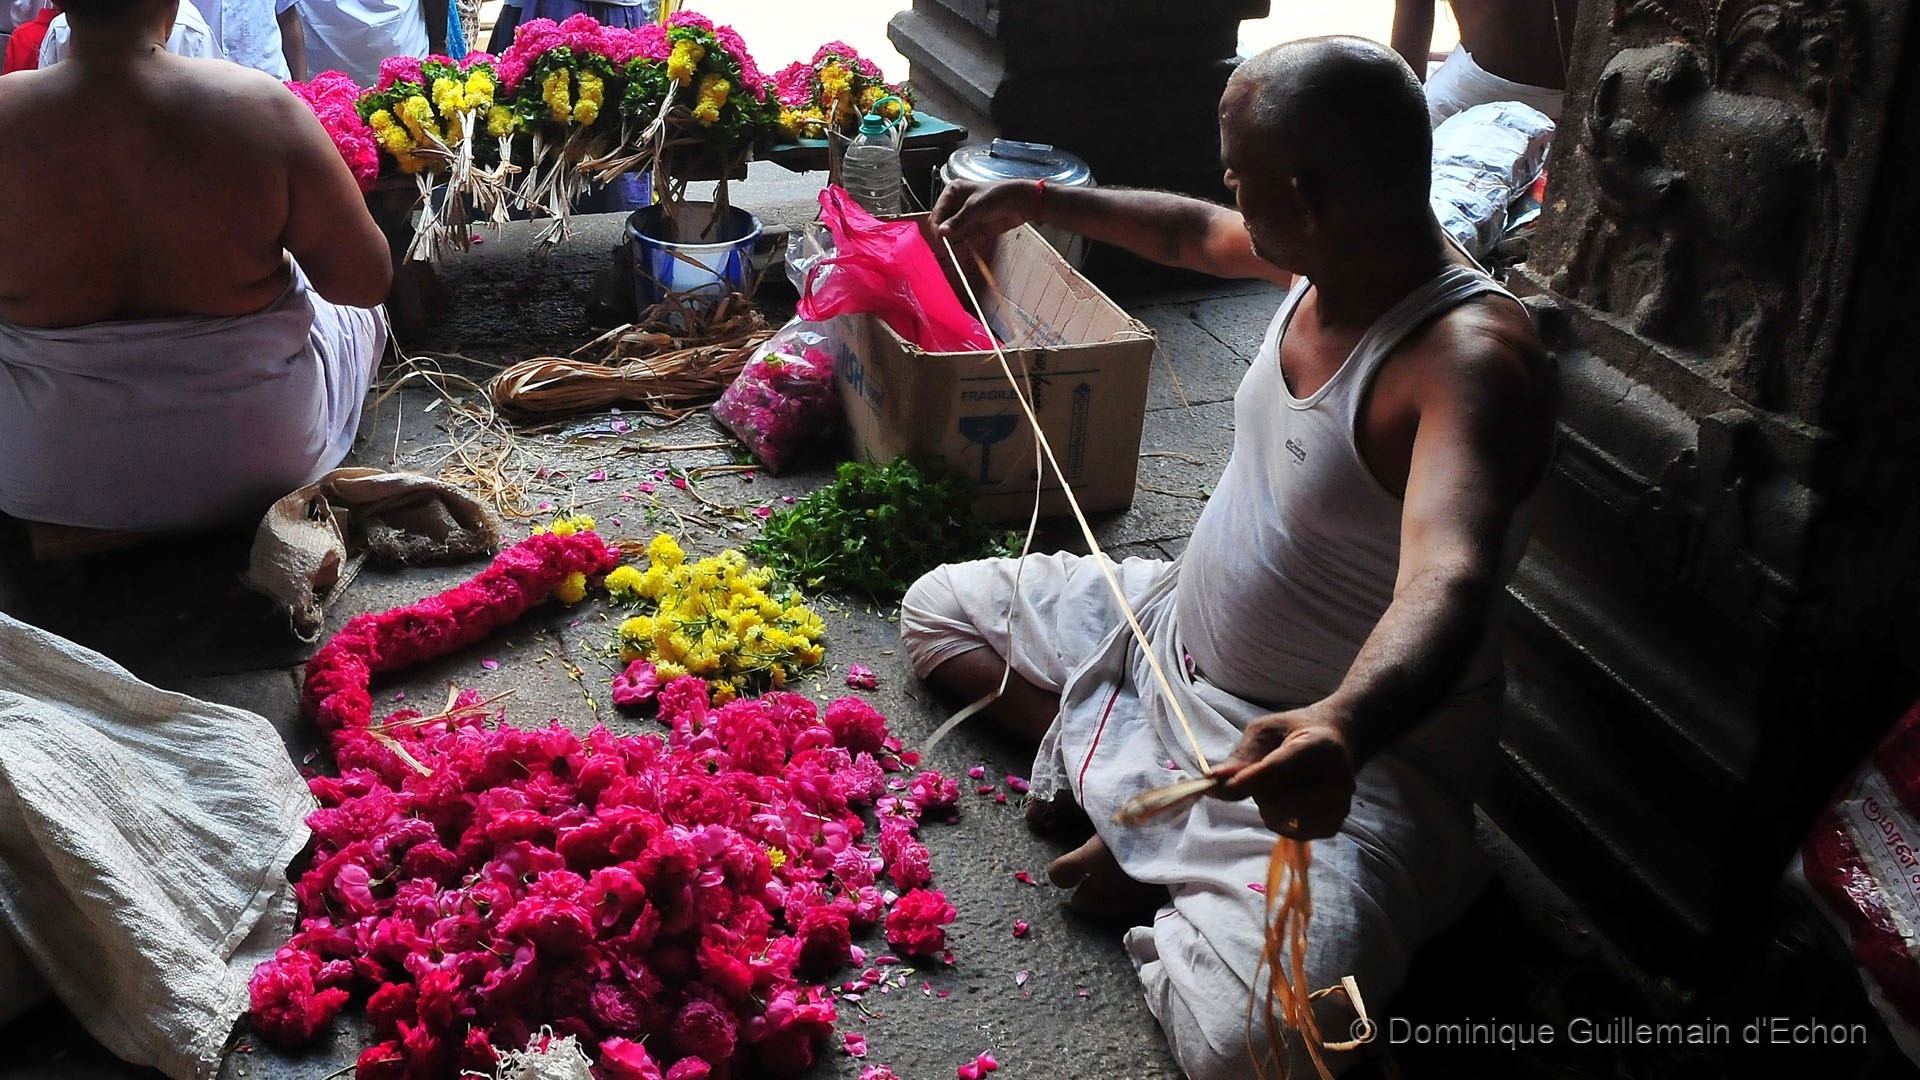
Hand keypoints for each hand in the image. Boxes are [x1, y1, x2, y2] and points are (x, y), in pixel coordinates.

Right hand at [932, 179, 1038, 261]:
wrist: (1019, 203)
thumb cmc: (998, 196)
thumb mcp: (975, 207)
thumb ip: (958, 221)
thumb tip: (941, 232)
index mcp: (952, 191)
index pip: (937, 211)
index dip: (937, 224)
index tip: (940, 236)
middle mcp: (955, 203)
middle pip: (941, 222)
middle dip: (943, 232)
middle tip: (946, 243)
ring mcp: (963, 216)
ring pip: (950, 231)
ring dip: (951, 239)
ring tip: (953, 245)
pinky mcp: (971, 227)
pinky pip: (961, 238)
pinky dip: (960, 243)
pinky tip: (962, 245)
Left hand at [1207, 703, 1355, 839]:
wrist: (1336, 742)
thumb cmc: (1295, 733)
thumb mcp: (1265, 731)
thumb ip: (1242, 757)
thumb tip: (1213, 783)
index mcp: (1322, 748)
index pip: (1281, 769)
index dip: (1252, 778)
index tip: (1225, 783)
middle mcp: (1338, 782)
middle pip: (1277, 800)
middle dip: (1258, 790)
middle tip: (1266, 771)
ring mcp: (1338, 809)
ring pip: (1279, 819)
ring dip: (1267, 804)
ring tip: (1282, 783)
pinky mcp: (1331, 827)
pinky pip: (1287, 831)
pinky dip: (1278, 817)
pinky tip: (1290, 798)